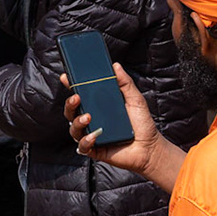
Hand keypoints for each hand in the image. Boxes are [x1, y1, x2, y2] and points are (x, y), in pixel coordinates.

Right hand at [63, 64, 183, 192]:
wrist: (150, 148)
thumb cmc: (142, 124)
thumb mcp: (135, 100)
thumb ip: (125, 83)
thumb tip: (116, 66)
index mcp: (97, 107)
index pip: (80, 95)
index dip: (70, 86)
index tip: (66, 77)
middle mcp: (91, 120)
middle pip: (71, 111)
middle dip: (70, 103)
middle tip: (77, 98)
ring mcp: (90, 135)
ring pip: (73, 128)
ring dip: (78, 122)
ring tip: (88, 118)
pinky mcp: (94, 150)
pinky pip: (82, 146)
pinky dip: (86, 140)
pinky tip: (95, 136)